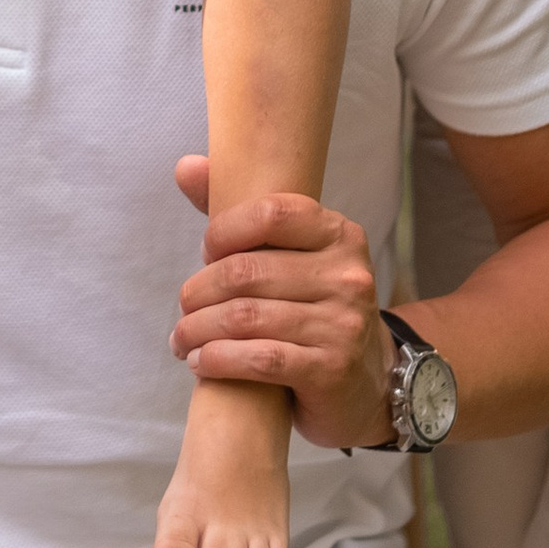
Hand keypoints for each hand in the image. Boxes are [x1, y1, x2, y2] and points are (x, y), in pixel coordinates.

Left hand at [167, 159, 393, 447]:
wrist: (366, 382)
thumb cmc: (313, 310)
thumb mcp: (292, 259)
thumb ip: (240, 215)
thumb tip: (185, 166)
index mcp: (340, 235)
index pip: (271, 212)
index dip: (224, 231)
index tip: (205, 254)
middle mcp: (348, 275)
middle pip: (246, 270)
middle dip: (199, 291)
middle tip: (184, 308)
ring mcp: (344, 324)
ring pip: (245, 317)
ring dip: (198, 330)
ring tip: (182, 339)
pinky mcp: (332, 370)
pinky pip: (259, 358)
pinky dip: (218, 359)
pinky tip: (200, 362)